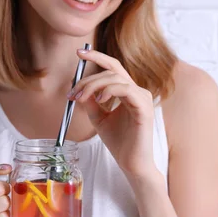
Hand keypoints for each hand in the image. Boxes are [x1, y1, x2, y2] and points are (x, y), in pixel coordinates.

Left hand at [67, 49, 157, 178]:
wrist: (131, 163)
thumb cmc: (119, 143)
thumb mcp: (99, 118)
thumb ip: (91, 103)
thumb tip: (78, 88)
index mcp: (128, 92)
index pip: (113, 67)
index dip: (97, 57)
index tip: (78, 53)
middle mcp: (138, 92)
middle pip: (111, 71)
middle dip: (88, 79)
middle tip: (73, 93)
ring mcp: (143, 98)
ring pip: (116, 78)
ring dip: (94, 85)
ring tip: (81, 99)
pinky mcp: (145, 108)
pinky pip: (126, 89)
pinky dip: (110, 91)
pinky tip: (100, 100)